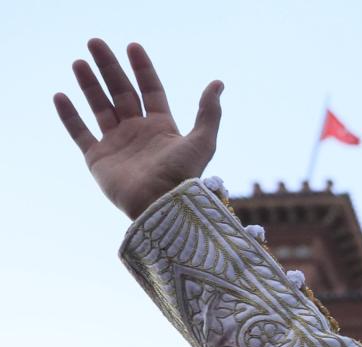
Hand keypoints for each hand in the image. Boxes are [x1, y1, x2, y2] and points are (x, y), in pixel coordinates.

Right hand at [54, 39, 222, 219]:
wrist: (161, 205)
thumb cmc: (184, 175)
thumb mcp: (203, 140)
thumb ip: (209, 112)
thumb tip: (218, 83)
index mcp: (162, 127)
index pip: (150, 89)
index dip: (142, 68)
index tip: (132, 46)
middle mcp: (138, 132)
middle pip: (121, 93)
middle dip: (109, 68)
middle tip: (95, 43)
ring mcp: (117, 144)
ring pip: (100, 107)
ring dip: (89, 84)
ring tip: (79, 62)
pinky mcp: (98, 159)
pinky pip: (80, 132)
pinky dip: (69, 115)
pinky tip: (61, 95)